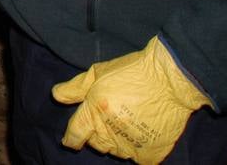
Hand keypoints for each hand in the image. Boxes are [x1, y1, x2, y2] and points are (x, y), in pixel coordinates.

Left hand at [53, 36, 209, 163]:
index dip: (71, 138)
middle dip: (97, 135)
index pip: (75, 133)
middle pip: (96, 144)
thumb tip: (56, 96)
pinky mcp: (153, 151)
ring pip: (116, 152)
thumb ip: (74, 87)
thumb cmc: (132, 71)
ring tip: (125, 125)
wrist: (170, 78)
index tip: (71, 141)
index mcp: (96, 110)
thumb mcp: (97, 72)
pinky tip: (140, 137)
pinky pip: (138, 160)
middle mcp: (112, 129)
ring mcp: (132, 143)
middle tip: (107, 121)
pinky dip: (137, 151)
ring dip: (116, 142)